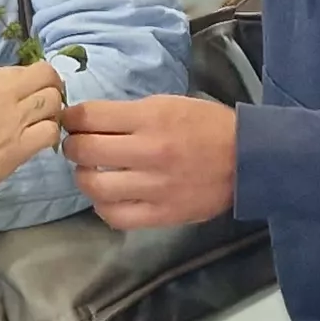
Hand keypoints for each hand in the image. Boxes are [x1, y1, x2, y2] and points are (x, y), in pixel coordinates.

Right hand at [0, 61, 69, 193]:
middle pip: (50, 80)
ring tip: (41, 123)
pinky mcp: (22, 145)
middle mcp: (6, 93)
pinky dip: (49, 134)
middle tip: (45, 107)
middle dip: (53, 92)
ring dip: (52, 113)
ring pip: (55, 104)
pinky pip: (51, 131)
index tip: (38, 91)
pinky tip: (39, 140)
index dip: (42, 79)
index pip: (35, 68)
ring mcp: (16, 119)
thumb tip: (19, 87)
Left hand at [63, 94, 240, 228]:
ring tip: (90, 172)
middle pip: (85, 151)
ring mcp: (154, 187)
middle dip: (72, 146)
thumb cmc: (208, 126)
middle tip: (76, 146)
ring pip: (94, 186)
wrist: (249, 158)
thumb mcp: (169, 104)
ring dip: (83, 177)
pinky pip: (115, 216)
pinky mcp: (162, 214)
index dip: (71, 118)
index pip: (90, 117)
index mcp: (151, 119)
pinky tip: (107, 196)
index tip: (70, 121)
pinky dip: (103, 206)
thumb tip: (89, 121)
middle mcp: (148, 152)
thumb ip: (130, 114)